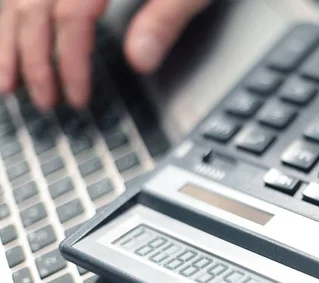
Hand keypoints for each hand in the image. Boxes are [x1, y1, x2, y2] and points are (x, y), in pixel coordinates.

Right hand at [0, 0, 211, 110]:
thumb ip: (166, 18)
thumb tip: (140, 60)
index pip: (71, 14)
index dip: (70, 60)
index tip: (76, 97)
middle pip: (35, 6)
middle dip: (35, 58)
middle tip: (46, 101)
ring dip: (11, 39)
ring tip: (6, 82)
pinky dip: (15, 18)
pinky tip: (11, 37)